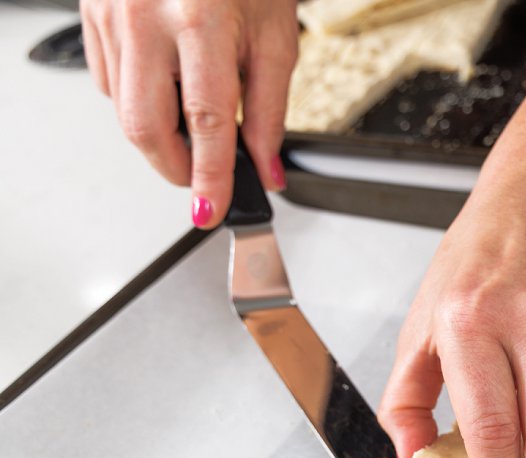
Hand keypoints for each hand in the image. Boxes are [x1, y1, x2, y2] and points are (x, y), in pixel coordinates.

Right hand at [80, 0, 297, 226]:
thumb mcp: (275, 35)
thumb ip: (270, 110)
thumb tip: (266, 168)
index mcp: (199, 19)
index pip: (205, 122)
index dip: (210, 177)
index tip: (213, 210)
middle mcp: (144, 15)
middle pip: (146, 126)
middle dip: (176, 168)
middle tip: (205, 179)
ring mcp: (109, 10)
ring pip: (122, 107)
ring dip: (160, 134)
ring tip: (194, 120)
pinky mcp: (90, 8)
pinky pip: (107, 78)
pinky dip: (138, 100)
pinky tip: (166, 85)